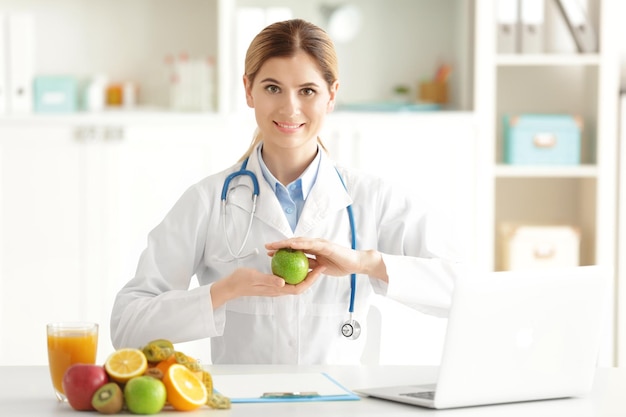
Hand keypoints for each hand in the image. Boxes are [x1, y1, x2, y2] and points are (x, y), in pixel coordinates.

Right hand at [210, 266, 325, 308]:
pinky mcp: (273, 282)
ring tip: (313, 262)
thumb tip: (283, 282)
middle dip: (312, 276)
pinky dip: (294, 270)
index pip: (299, 288)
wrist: (230, 285)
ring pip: (295, 281)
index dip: (311, 280)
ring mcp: (276, 286)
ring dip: (305, 273)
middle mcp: (279, 289)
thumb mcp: (254, 278)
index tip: (319, 270)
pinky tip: (295, 260)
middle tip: (321, 264)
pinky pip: (287, 277)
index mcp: (277, 290)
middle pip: (300, 285)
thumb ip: (269, 280)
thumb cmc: (241, 281)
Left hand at [266, 237, 383, 277]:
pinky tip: (290, 245)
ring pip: (299, 241)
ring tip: (274, 245)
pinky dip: (300, 244)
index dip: (282, 250)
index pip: (294, 249)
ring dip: (286, 243)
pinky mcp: (325, 245)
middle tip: (267, 247)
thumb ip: (310, 265)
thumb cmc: (340, 265)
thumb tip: (298, 269)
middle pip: (294, 243)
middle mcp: (314, 244)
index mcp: (313, 250)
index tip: (270, 252)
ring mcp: (319, 243)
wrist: (355, 263)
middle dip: (280, 244)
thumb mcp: (320, 268)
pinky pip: (310, 244)